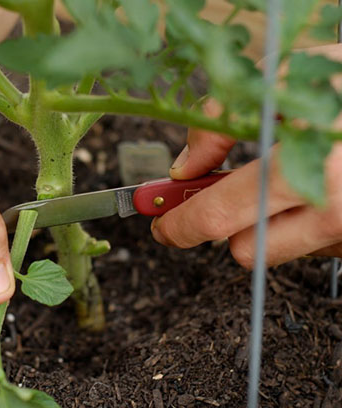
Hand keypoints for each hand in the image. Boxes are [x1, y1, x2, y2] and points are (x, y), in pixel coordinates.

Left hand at [151, 99, 341, 267]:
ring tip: (277, 182)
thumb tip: (186, 165)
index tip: (163, 225)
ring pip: (277, 251)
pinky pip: (313, 245)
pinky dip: (299, 224)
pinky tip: (311, 191)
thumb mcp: (287, 79)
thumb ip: (225, 119)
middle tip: (204, 205)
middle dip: (217, 227)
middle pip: (244, 249)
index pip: (220, 216)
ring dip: (263, 224)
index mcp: (305, 164)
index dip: (181, 224)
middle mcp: (333, 208)